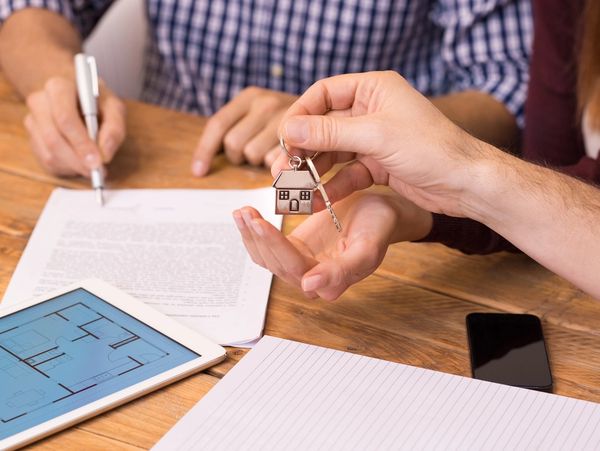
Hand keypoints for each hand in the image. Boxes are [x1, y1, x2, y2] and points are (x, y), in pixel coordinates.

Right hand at [24, 76, 125, 176]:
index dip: (81, 143)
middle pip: (53, 139)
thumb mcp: (114, 107)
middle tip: (97, 171)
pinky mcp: (32, 139)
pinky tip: (80, 163)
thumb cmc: (96, 101)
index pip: (65, 118)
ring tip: (92, 167)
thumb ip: (114, 129)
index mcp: (58, 87)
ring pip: (49, 153)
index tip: (97, 161)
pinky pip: (47, 162)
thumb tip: (105, 155)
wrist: (75, 95)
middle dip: (78, 160)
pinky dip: (67, 168)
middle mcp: (39, 102)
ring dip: (73, 166)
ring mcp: (32, 121)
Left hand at [191, 87, 297, 175]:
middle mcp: (265, 103)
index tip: (199, 172)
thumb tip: (204, 164)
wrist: (332, 109)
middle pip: (234, 145)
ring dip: (259, 161)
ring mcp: (284, 119)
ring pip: (253, 156)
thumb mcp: (259, 114)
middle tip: (254, 154)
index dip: (205, 151)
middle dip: (239, 156)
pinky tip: (286, 158)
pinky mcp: (301, 137)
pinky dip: (277, 165)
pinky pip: (275, 162)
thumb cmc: (287, 120)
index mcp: (249, 97)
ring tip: (272, 153)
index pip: (218, 125)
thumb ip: (238, 128)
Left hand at [233, 192, 431, 300]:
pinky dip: (254, 232)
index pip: (295, 267)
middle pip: (275, 263)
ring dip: (251, 236)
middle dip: (258, 237)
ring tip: (242, 212)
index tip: (260, 224)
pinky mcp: (294, 250)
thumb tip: (309, 287)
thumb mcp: (367, 247)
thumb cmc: (378, 227)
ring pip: (266, 258)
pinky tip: (245, 215)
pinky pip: (268, 246)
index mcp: (331, 283)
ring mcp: (300, 265)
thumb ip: (343, 270)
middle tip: (246, 212)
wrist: (380, 212)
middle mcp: (312, 279)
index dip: (275, 246)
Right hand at [273, 71, 489, 217]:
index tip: (283, 137)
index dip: (300, 114)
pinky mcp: (377, 164)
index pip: (324, 94)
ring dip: (313, 169)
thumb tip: (288, 129)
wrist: (466, 184)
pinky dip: (332, 185)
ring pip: (332, 152)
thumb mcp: (375, 136)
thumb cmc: (432, 149)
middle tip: (281, 168)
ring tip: (293, 187)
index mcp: (373, 89)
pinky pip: (346, 172)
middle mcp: (371, 110)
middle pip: (323, 126)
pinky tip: (317, 199)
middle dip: (302, 147)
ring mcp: (373, 138)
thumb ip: (329, 133)